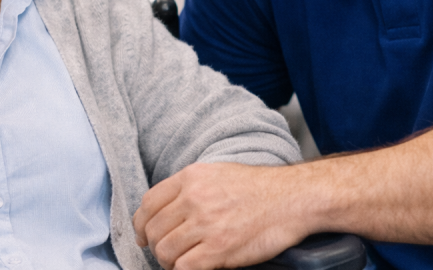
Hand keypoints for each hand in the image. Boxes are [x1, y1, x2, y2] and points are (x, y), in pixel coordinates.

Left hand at [132, 162, 307, 269]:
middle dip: (154, 245)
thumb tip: (162, 211)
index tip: (143, 235)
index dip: (141, 223)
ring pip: (164, 251)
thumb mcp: (217, 173)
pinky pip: (184, 267)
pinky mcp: (219, 248)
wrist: (291, 199)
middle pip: (153, 229)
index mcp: (191, 177)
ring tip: (180, 262)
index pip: (148, 202)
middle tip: (165, 252)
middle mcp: (195, 198)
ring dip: (168, 261)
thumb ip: (189, 188)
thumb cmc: (258, 189)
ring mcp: (206, 223)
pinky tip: (194, 267)